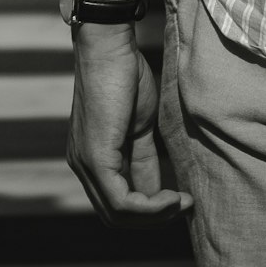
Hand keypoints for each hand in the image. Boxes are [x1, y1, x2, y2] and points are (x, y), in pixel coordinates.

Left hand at [67, 22, 192, 226]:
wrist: (110, 48)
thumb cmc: (125, 78)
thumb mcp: (139, 127)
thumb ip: (144, 160)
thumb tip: (158, 190)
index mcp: (91, 158)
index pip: (116, 202)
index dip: (150, 210)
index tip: (180, 201)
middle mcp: (82, 165)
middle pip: (115, 216)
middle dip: (152, 219)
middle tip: (183, 206)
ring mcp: (86, 163)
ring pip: (118, 214)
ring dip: (154, 215)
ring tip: (181, 203)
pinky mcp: (96, 157)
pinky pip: (121, 200)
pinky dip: (150, 207)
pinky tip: (171, 197)